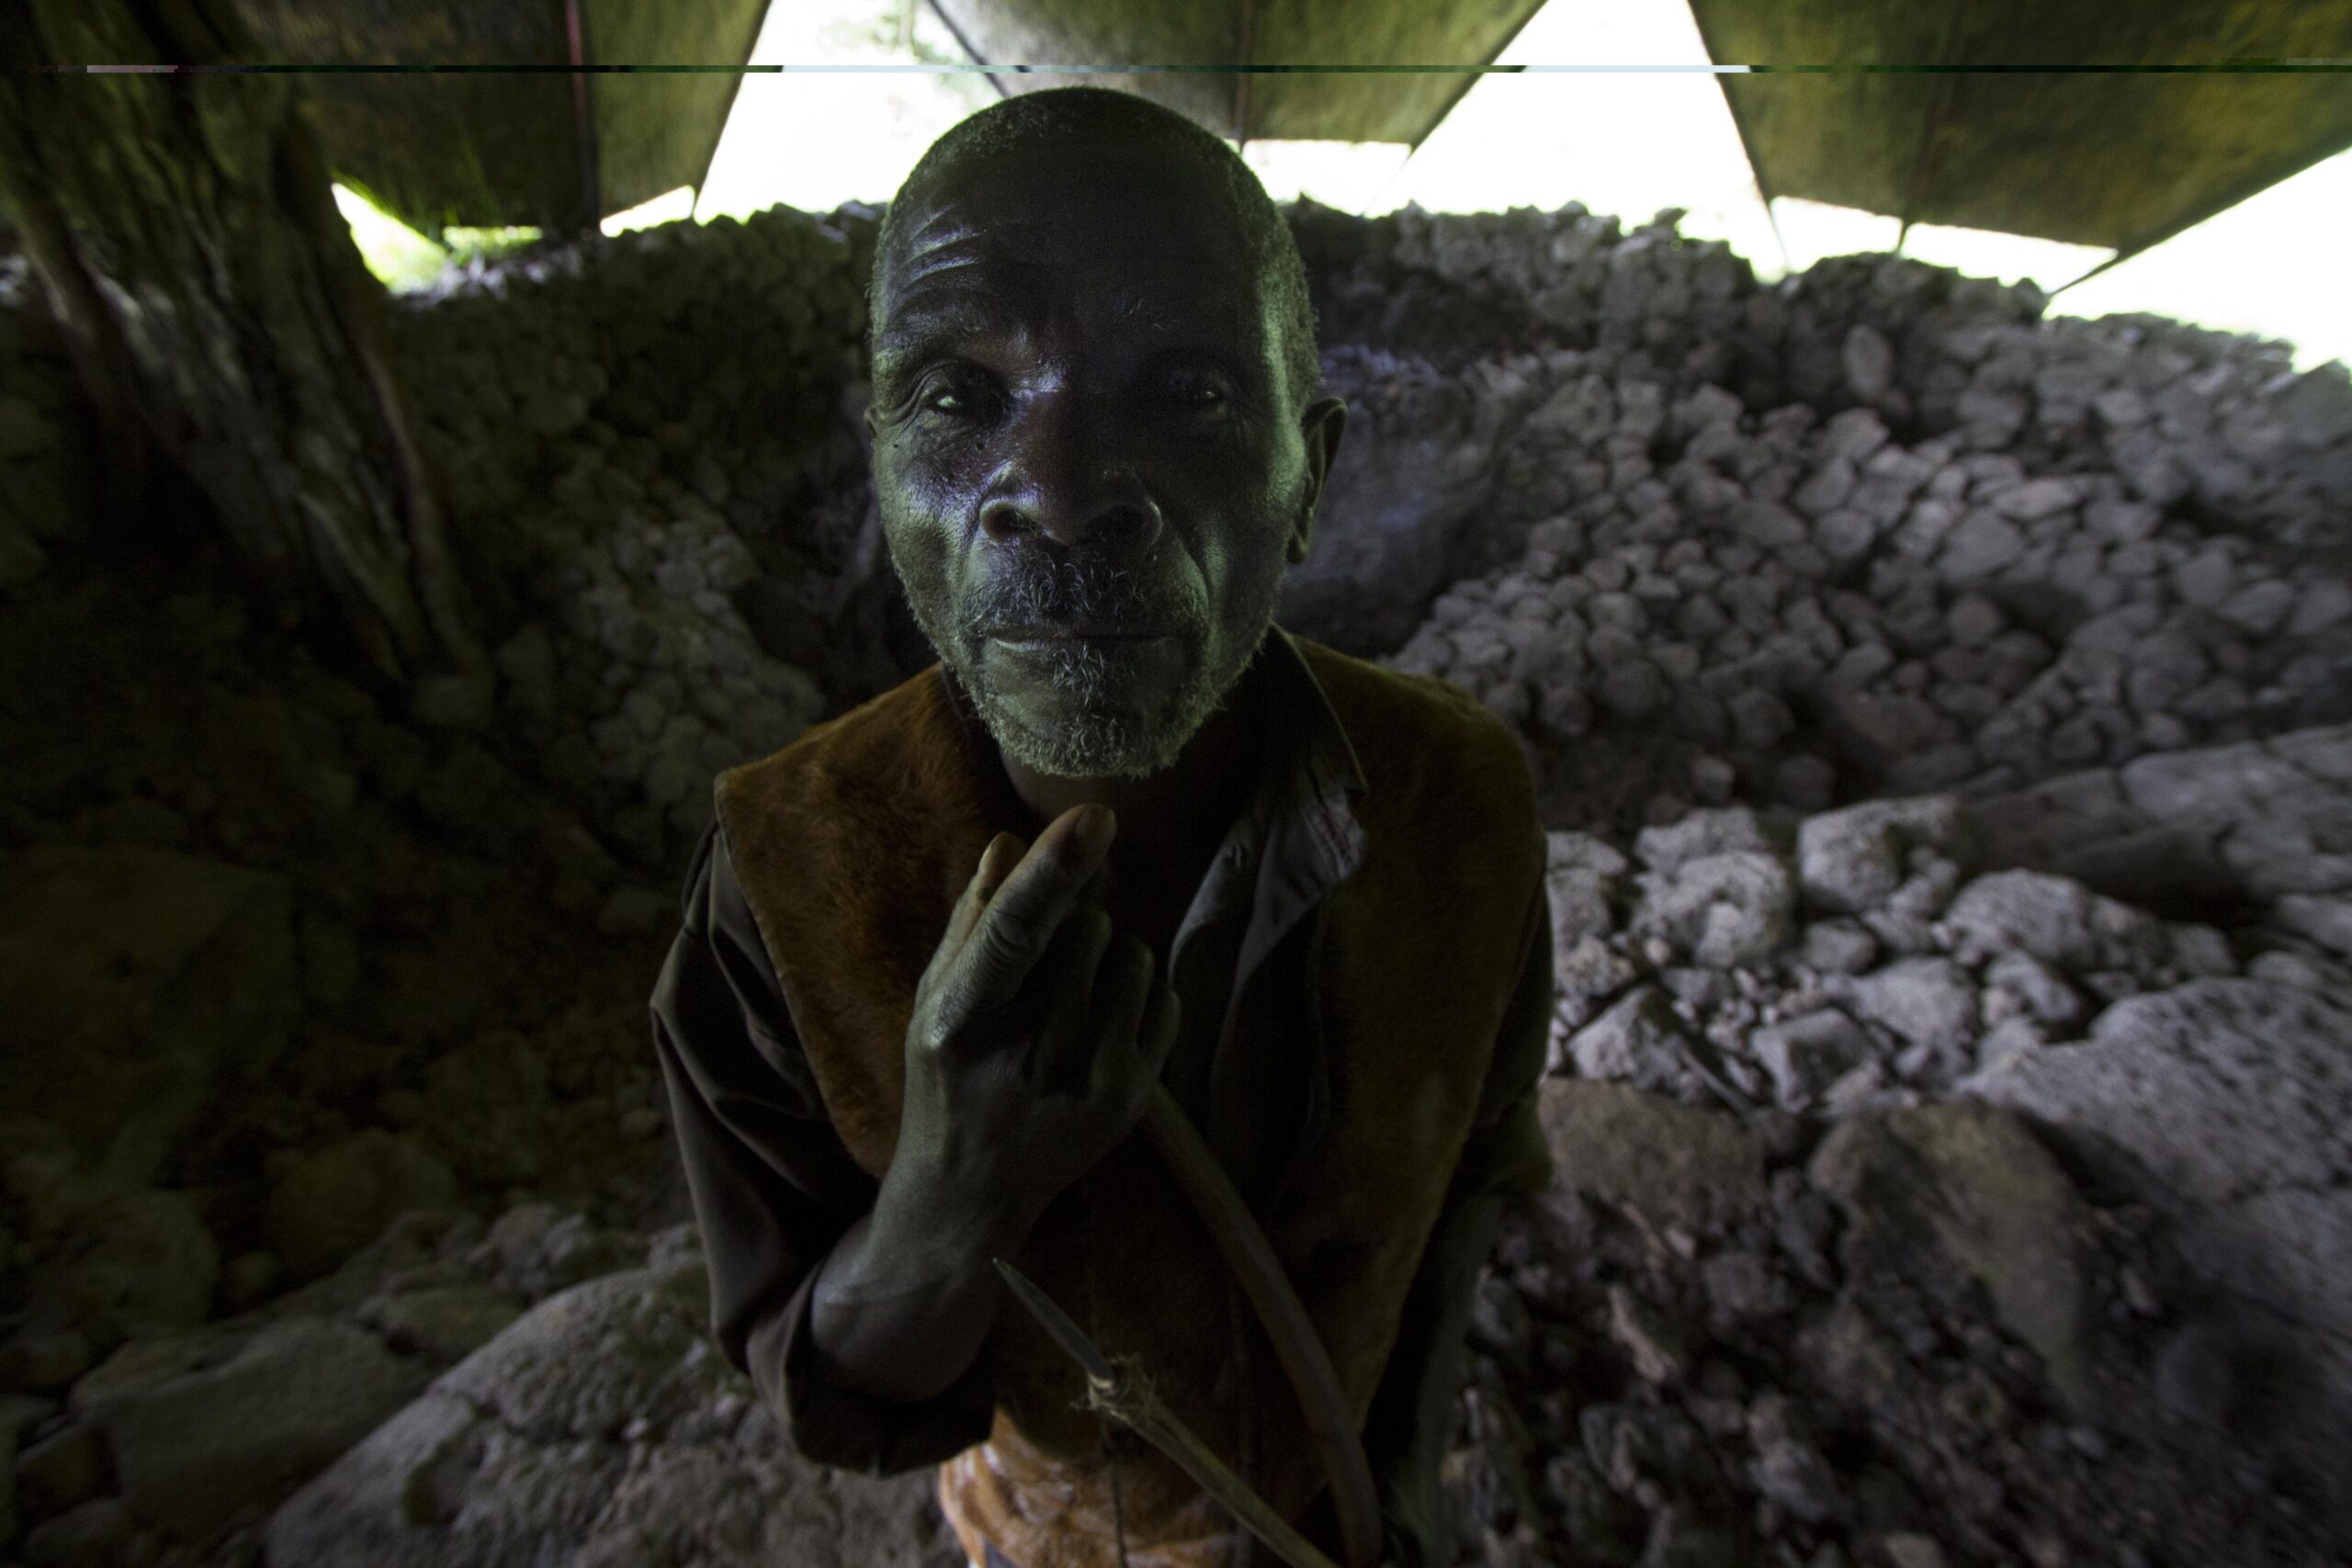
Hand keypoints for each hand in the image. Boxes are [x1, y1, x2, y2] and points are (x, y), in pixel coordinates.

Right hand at [894, 804, 1182, 1225]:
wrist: (972, 1190)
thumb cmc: (947, 1077)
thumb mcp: (935, 1001)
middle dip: (1072, 925)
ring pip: (1132, 956)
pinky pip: (1164, 999)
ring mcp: (1084, 1079)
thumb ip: (973, 922)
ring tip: (1068, 1000)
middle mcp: (1026, 1052)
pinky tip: (1098, 1027)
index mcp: (961, 1019)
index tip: (1095, 818)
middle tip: (1041, 968)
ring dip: (1107, 959)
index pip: (1014, 931)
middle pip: (1085, 928)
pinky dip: (1138, 996)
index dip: (1054, 870)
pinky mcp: (1130, 1099)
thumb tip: (1009, 844)